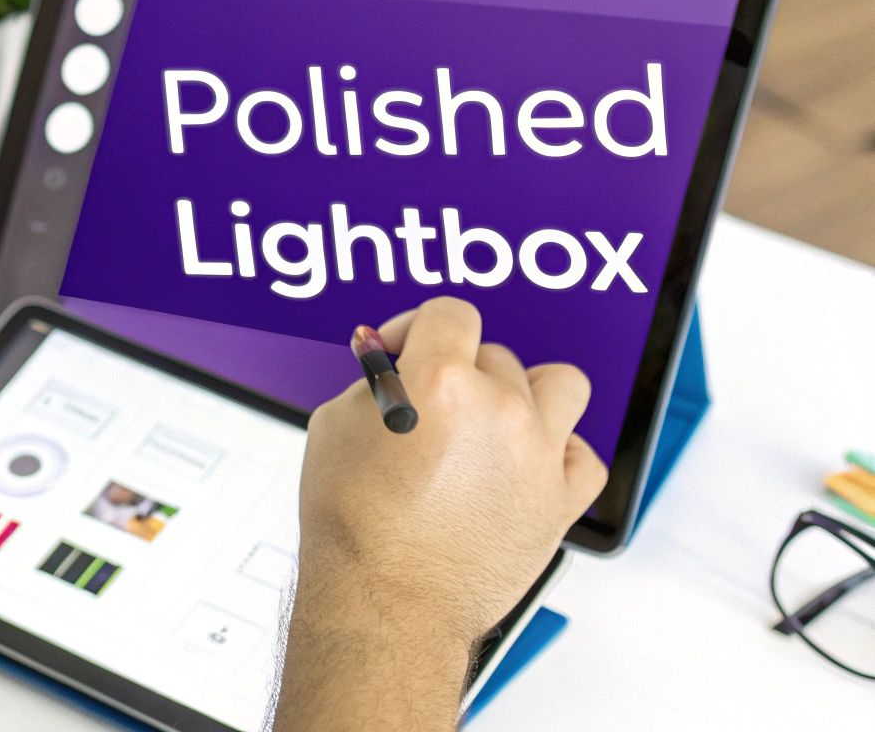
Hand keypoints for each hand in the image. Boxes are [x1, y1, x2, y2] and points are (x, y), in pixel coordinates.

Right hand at [273, 296, 606, 730]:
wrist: (386, 603)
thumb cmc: (354, 525)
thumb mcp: (334, 427)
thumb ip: (371, 382)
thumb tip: (390, 364)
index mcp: (439, 378)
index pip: (450, 313)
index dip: (420, 326)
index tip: (405, 350)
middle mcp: (498, 408)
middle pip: (495, 355)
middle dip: (460, 375)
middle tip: (430, 411)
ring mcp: (537, 454)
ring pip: (560, 385)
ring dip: (527, 394)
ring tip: (495, 421)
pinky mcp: (560, 501)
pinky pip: (583, 455)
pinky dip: (558, 454)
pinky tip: (524, 464)